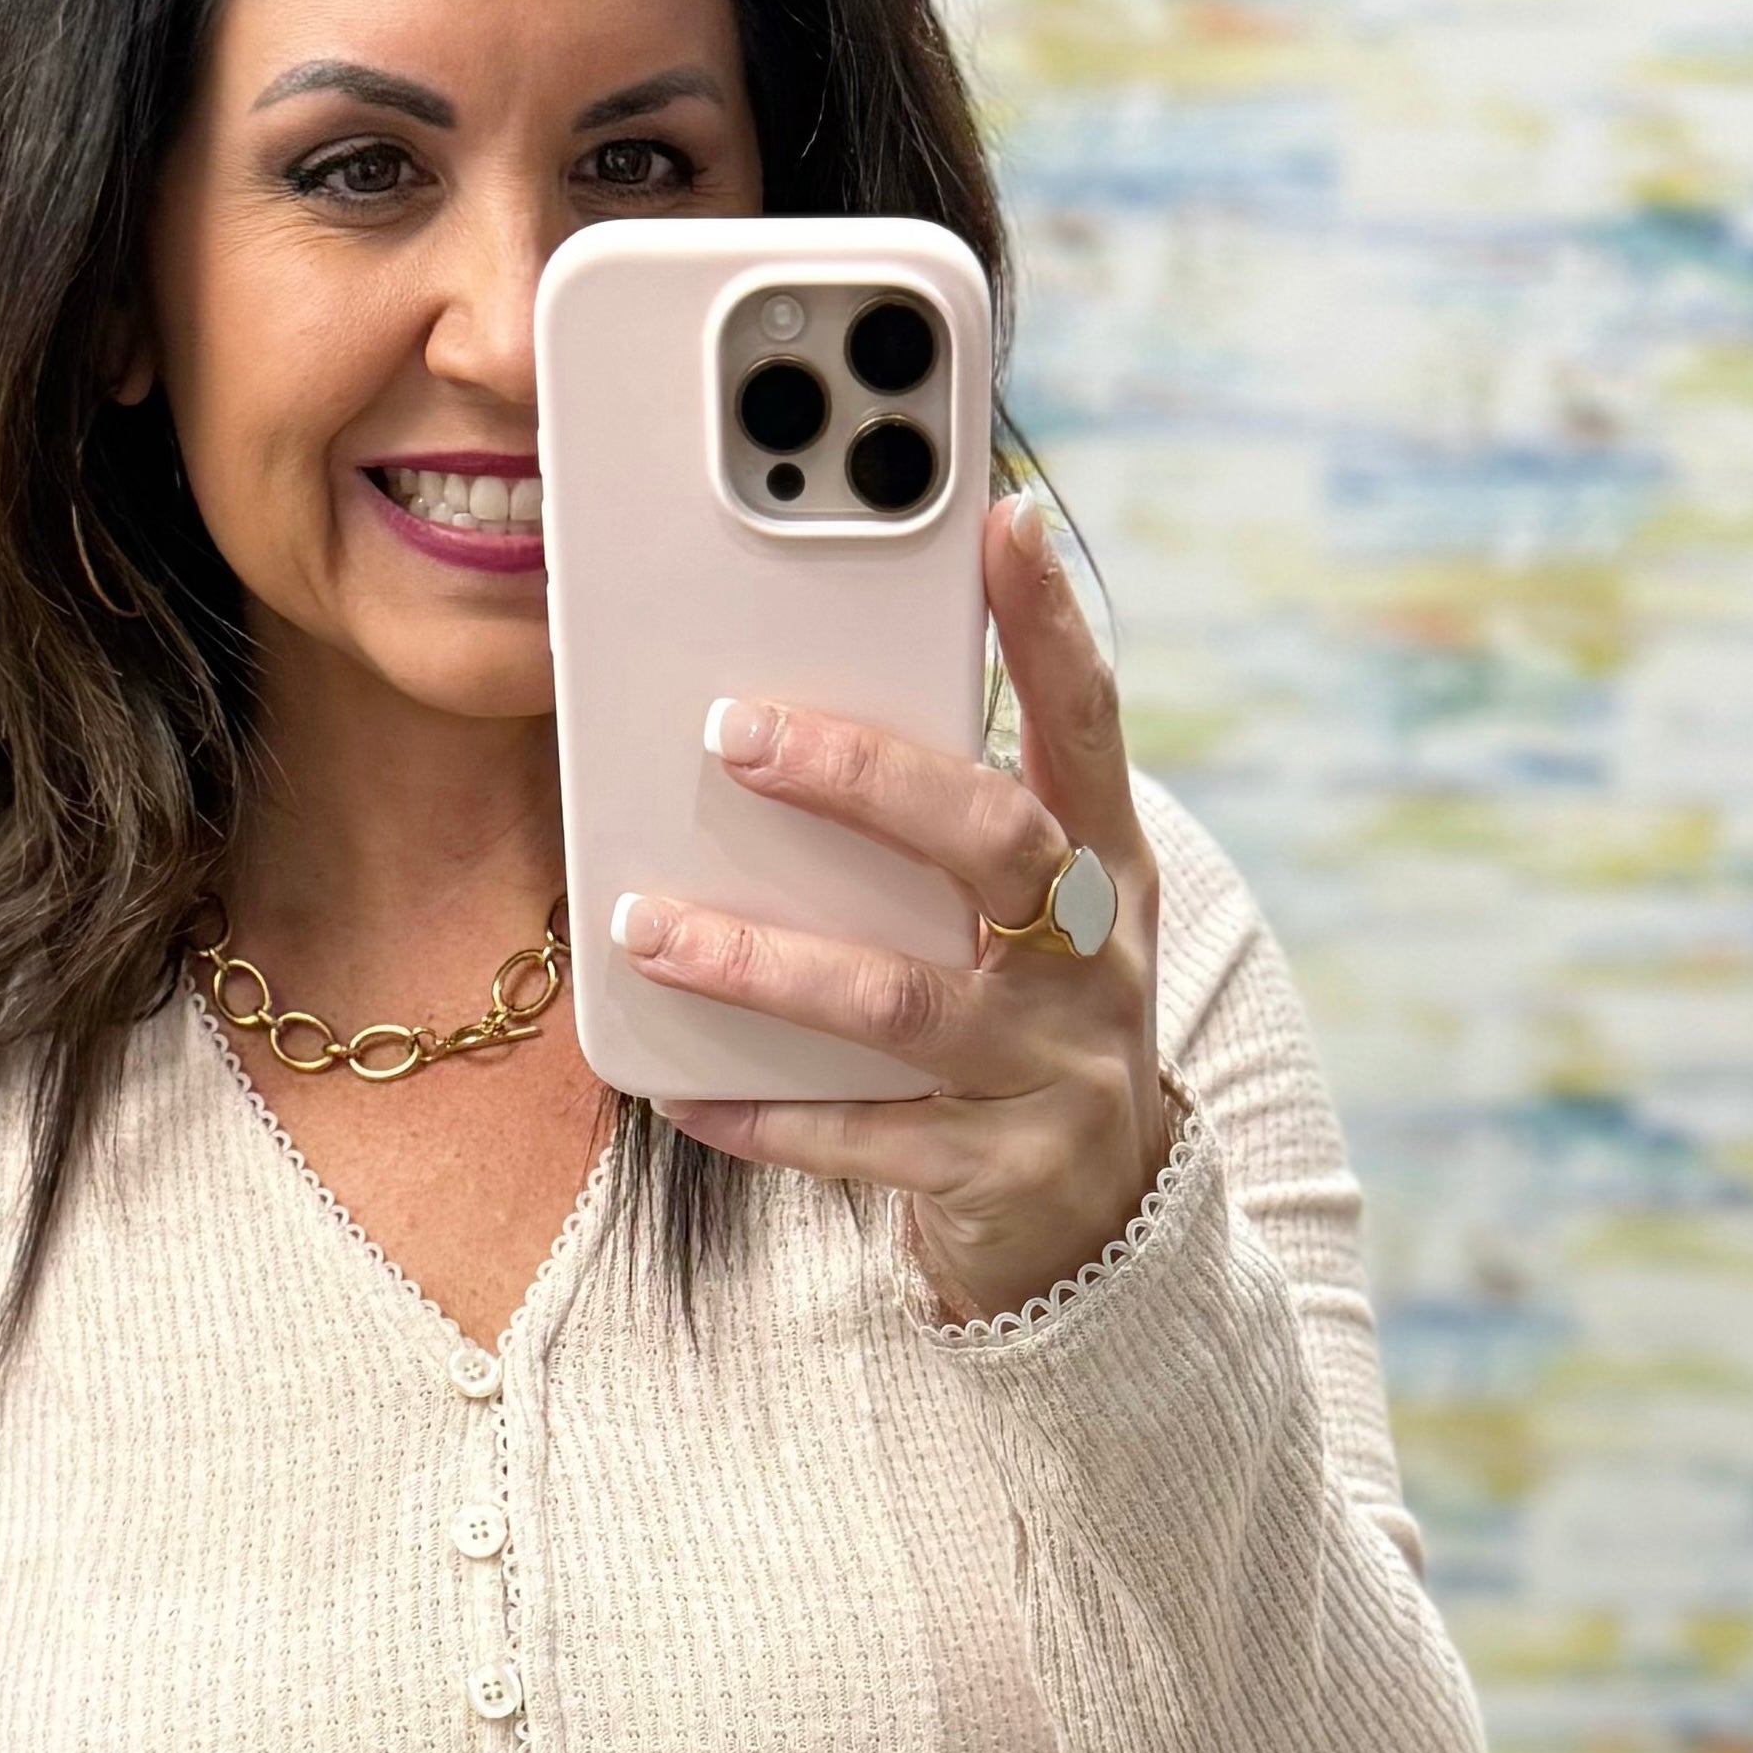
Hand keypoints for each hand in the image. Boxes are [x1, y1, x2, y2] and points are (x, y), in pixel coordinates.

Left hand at [607, 488, 1173, 1325]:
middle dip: (862, 780)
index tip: (1001, 525)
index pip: (1086, 726)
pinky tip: (680, 1089)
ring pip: (901, 1001)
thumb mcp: (1024, 924)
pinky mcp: (1003, 1174)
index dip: (1052, 626)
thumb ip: (946, 836)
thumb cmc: (1026, 1030)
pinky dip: (764, 1112)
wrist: (1101, 1227)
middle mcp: (1096, 961)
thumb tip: (787, 723)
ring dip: (763, 960)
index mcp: (1105, 870)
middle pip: (992, 844)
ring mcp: (1055, 1070)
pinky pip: (862, 1139)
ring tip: (647, 926)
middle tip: (733, 731)